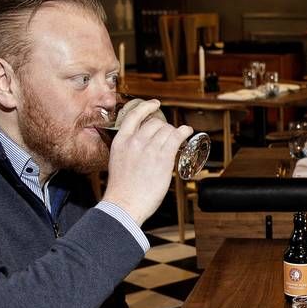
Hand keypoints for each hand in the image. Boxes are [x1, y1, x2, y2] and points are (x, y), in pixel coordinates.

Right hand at [102, 99, 192, 224]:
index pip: (134, 115)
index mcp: (121, 141)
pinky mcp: (163, 157)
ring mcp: (149, 148)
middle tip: (168, 136)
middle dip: (164, 128)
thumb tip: (142, 148)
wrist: (124, 204)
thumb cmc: (122, 190)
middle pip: (155, 123)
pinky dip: (184, 132)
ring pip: (167, 130)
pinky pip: (177, 137)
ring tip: (178, 138)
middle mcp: (135, 141)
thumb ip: (129, 151)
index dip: (147, 107)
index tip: (155, 104)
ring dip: (174, 133)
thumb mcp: (118, 162)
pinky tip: (188, 132)